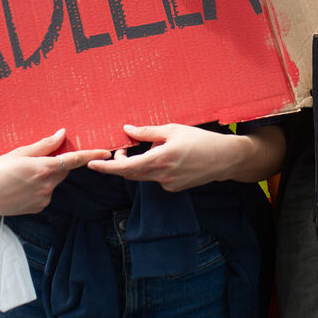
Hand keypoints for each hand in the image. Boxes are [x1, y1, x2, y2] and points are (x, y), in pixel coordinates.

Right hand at [0, 130, 109, 215]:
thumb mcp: (19, 153)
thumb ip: (44, 145)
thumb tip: (62, 134)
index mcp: (43, 168)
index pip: (74, 160)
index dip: (91, 155)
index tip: (106, 152)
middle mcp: (47, 185)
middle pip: (63, 170)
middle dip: (57, 163)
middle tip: (38, 160)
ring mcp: (44, 198)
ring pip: (54, 182)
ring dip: (46, 176)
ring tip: (22, 176)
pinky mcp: (39, 207)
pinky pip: (46, 193)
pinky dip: (39, 188)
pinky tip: (22, 187)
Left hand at [87, 124, 256, 191]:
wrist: (225, 159)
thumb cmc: (201, 140)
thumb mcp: (173, 130)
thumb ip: (147, 132)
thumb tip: (127, 130)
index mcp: (159, 159)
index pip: (125, 167)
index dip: (106, 167)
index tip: (92, 164)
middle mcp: (162, 176)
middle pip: (130, 174)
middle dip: (120, 164)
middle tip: (120, 149)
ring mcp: (168, 184)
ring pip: (143, 176)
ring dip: (137, 166)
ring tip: (144, 150)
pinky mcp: (175, 188)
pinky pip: (156, 179)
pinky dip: (153, 169)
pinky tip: (166, 158)